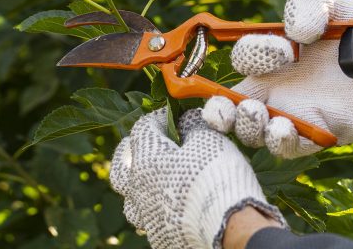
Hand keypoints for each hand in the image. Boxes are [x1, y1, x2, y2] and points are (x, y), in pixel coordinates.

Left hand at [109, 108, 284, 247]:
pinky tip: (172, 207)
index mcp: (145, 160)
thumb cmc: (217, 176)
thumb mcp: (208, 138)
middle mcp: (138, 189)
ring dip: (139, 187)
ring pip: (131, 199)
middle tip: (147, 146)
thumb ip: (193, 124)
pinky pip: (150, 221)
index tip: (175, 116)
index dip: (159, 118)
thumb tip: (187, 119)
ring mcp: (146, 216)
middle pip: (121, 166)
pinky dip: (157, 211)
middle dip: (131, 152)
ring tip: (154, 181)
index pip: (143, 128)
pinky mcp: (160, 237)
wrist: (230, 227)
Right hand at [202, 0, 352, 157]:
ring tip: (259, 115)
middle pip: (230, 109)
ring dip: (248, 127)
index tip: (283, 49)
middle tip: (226, 106)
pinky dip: (280, 141)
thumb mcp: (330, 5)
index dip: (252, 55)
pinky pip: (289, 148)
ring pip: (253, 133)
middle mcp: (272, 91)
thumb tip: (296, 32)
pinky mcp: (315, 135)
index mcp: (268, 60)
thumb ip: (306, 6)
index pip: (242, 61)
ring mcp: (291, 117)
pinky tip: (283, 129)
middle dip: (219, 111)